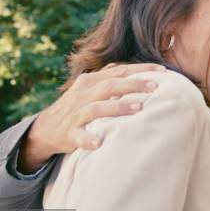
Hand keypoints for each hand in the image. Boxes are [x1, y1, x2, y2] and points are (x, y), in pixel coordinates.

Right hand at [18, 63, 165, 172]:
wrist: (45, 128)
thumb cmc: (77, 105)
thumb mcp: (90, 87)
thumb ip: (109, 76)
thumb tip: (133, 67)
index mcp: (91, 81)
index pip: (119, 71)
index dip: (141, 69)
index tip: (163, 71)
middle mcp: (83, 94)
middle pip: (110, 85)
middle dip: (134, 85)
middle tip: (155, 87)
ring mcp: (75, 113)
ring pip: (97, 107)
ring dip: (118, 108)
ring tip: (138, 109)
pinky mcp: (69, 133)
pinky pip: (79, 135)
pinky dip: (88, 139)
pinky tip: (99, 143)